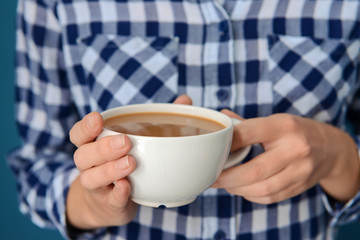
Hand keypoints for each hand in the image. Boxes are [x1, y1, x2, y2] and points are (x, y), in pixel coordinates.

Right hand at [66, 95, 191, 228]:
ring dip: (110, 170)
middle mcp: (89, 166)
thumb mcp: (135, 143)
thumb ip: (158, 119)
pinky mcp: (108, 205)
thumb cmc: (124, 165)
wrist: (107, 205)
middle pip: (83, 155)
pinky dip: (118, 193)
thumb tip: (184, 99)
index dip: (85, 126)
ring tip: (131, 163)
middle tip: (125, 142)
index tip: (98, 118)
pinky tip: (128, 187)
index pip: (79, 134)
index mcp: (93, 146)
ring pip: (91, 178)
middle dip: (103, 147)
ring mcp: (97, 187)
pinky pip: (109, 199)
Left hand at [213, 111, 359, 203]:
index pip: (250, 133)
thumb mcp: (276, 120)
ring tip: (224, 184)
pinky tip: (241, 189)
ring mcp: (299, 171)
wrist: (331, 149)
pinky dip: (250, 195)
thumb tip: (220, 120)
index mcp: (284, 126)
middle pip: (254, 170)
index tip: (211, 150)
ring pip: (261, 188)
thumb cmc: (296, 132)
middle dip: (227, 177)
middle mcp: (294, 149)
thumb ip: (247, 124)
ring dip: (237, 189)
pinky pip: (269, 196)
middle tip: (211, 177)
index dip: (227, 142)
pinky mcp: (299, 186)